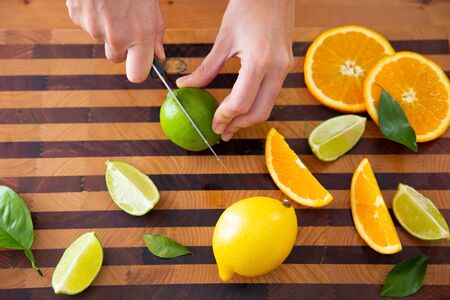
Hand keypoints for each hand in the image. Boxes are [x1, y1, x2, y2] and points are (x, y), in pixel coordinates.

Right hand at [66, 0, 164, 82]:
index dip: (138, 70)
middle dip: (121, 46)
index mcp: (139, 35)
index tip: (141, 63)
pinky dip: (92, 16)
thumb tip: (158, 55)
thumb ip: (155, 34)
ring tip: (112, 4)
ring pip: (101, 38)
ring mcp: (93, 28)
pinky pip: (87, 25)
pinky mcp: (77, 17)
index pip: (137, 75)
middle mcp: (116, 37)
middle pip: (116, 58)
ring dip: (106, 28)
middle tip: (125, 22)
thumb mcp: (152, 6)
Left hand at [176, 0, 293, 140]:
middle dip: (239, 125)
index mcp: (259, 61)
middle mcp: (277, 68)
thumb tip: (185, 86)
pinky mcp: (287, 66)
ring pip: (268, 105)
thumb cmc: (247, 8)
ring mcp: (285, 68)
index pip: (241, 102)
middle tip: (221, 132)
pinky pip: (271, 93)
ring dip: (248, 118)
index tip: (213, 124)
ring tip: (229, 123)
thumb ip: (206, 68)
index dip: (225, 117)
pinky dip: (256, 104)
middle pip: (259, 112)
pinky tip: (241, 106)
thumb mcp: (223, 40)